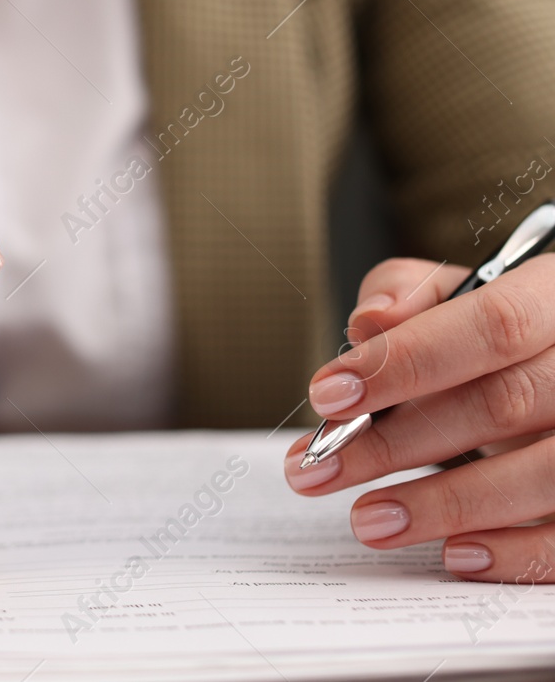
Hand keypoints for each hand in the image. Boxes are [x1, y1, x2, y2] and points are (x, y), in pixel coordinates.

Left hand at [285, 254, 554, 582]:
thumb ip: (410, 296)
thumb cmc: (496, 340)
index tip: (328, 394)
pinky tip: (454, 554)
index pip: (494, 325)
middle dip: (395, 442)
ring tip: (368, 519)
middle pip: (503, 405)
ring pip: (540, 475)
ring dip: (443, 505)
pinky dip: (512, 552)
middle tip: (318, 467)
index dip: (407, 360)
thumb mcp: (458, 300)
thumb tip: (370, 320)